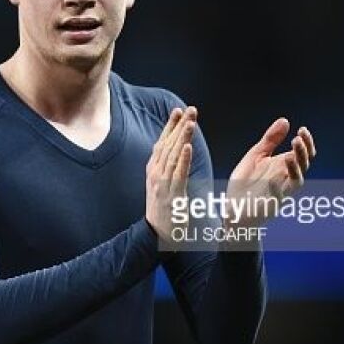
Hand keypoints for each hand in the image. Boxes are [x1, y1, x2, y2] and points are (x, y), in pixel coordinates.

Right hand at [145, 106, 196, 242]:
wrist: (156, 234)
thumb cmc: (162, 209)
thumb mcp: (160, 184)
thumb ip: (166, 167)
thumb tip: (175, 150)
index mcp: (153, 170)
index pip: (161, 142)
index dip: (170, 126)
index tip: (178, 110)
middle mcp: (155, 173)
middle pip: (168, 145)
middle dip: (179, 126)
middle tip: (190, 109)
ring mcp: (162, 184)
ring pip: (173, 156)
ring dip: (182, 137)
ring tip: (190, 122)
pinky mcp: (172, 195)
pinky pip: (179, 174)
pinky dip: (184, 159)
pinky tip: (189, 147)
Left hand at [225, 119, 315, 224]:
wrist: (233, 207)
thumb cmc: (246, 182)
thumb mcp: (257, 155)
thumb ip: (271, 140)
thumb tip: (286, 120)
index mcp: (284, 165)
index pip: (303, 153)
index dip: (306, 142)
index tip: (302, 129)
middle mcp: (286, 178)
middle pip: (303, 164)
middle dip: (303, 152)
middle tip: (297, 139)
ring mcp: (280, 191)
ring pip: (297, 181)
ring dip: (295, 168)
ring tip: (289, 156)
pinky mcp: (270, 203)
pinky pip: (277, 197)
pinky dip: (276, 188)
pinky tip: (272, 178)